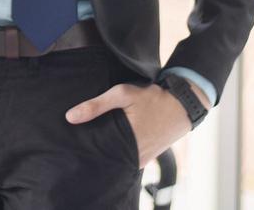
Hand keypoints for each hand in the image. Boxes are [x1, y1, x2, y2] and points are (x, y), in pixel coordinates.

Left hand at [65, 80, 204, 165]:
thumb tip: (70, 117)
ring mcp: (141, 159)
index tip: (75, 139)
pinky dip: (120, 151)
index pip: (98, 151)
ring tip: (97, 138)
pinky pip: (128, 158)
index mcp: (126, 143)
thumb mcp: (123, 94)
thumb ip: (96, 105)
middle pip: (106, 156)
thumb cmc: (153, 98)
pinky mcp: (147, 158)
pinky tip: (113, 140)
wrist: (183, 105)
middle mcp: (134, 156)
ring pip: (117, 158)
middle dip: (96, 148)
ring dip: (108, 150)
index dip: (86, 145)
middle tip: (83, 139)